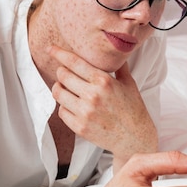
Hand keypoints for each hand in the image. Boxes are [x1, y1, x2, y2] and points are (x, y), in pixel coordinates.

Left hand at [49, 45, 157, 167]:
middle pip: (63, 76)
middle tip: (63, 72)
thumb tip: (116, 51)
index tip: (51, 49)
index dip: (59, 53)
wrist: (135, 137)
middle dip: (61, 71)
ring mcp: (85, 112)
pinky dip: (64, 106)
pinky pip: (62, 111)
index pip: (74, 63)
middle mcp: (92, 95)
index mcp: (103, 81)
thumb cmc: (133, 109)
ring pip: (58, 93)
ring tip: (65, 88)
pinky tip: (71, 104)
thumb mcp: (129, 84)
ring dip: (59, 88)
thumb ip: (119, 67)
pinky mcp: (80, 127)